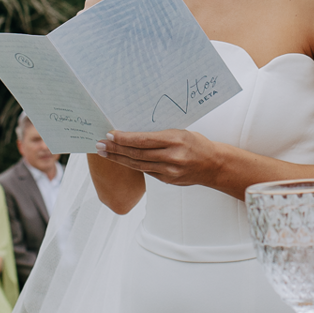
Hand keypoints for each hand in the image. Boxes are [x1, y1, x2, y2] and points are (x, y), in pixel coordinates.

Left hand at [95, 130, 224, 188]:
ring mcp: (169, 171)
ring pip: (138, 165)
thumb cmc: (197, 144)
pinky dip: (132, 166)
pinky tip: (121, 161)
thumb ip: (160, 135)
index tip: (110, 134)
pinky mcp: (167, 180)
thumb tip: (134, 133)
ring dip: (119, 159)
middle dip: (116, 149)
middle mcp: (171, 157)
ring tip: (105, 153)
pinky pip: (146, 172)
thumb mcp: (180, 132)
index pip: (143, 140)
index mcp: (175, 140)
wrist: (214, 165)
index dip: (124, 138)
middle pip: (137, 154)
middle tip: (100, 144)